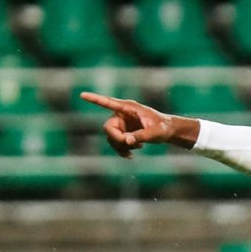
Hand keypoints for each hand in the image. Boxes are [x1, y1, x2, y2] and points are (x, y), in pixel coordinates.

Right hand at [80, 91, 198, 157]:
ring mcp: (122, 124)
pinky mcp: (123, 132)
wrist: (168, 132)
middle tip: (130, 145)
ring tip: (137, 148)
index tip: (82, 95)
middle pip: (108, 128)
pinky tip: (131, 156)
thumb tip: (127, 141)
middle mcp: (122, 114)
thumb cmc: (164, 127)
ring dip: (121, 146)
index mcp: (128, 108)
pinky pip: (115, 143)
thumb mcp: (156, 132)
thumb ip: (142, 136)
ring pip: (111, 138)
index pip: (108, 102)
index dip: (95, 99)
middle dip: (117, 139)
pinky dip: (121, 150)